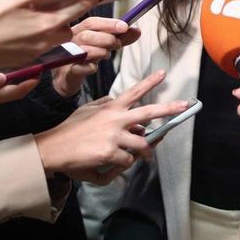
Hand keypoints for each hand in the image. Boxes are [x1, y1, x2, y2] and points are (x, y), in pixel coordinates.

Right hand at [0, 0, 100, 68]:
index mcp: (46, 23)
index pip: (76, 9)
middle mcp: (46, 41)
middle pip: (69, 27)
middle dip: (73, 15)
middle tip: (74, 3)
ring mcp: (36, 52)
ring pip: (56, 38)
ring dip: (57, 26)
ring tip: (49, 15)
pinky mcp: (26, 58)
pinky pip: (43, 46)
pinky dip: (43, 36)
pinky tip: (30, 28)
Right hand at [34, 69, 188, 183]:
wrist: (54, 147)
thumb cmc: (70, 130)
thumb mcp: (87, 110)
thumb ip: (104, 105)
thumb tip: (115, 101)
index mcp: (110, 108)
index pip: (133, 92)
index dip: (149, 82)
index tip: (163, 74)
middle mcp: (115, 118)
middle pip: (148, 112)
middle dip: (169, 109)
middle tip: (184, 105)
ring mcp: (114, 135)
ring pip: (142, 144)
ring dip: (145, 152)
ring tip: (146, 156)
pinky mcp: (110, 152)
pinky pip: (128, 160)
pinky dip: (124, 164)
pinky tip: (116, 164)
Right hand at [52, 15, 141, 96]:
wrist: (68, 77)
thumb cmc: (85, 57)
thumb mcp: (103, 45)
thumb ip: (120, 38)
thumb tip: (137, 30)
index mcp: (79, 30)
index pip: (92, 22)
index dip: (109, 23)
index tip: (125, 26)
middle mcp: (71, 41)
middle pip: (87, 34)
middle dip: (107, 38)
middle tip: (118, 45)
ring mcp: (68, 56)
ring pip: (84, 50)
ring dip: (101, 51)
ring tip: (107, 55)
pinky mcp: (68, 71)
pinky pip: (80, 68)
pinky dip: (91, 68)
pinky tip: (94, 68)